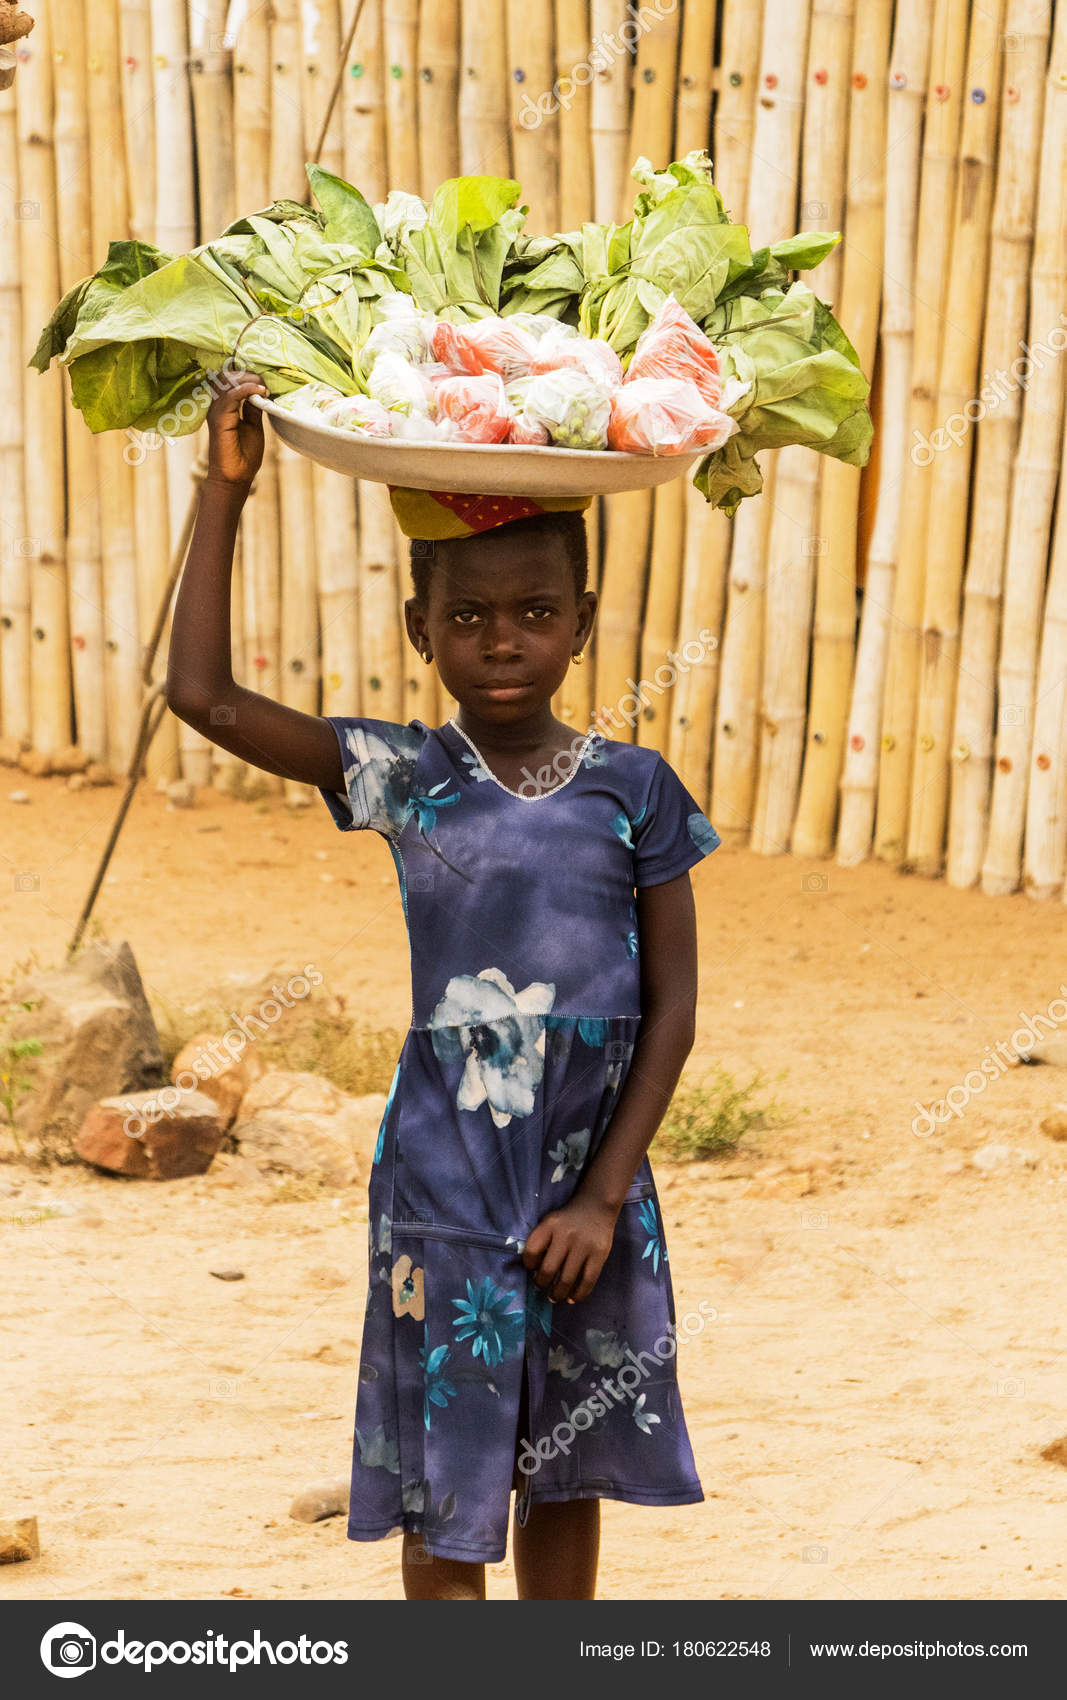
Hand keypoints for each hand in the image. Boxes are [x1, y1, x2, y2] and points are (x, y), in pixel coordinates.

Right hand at [205, 368, 268, 491]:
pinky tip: (260, 391)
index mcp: (223, 407)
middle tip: (265, 381)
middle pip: (226, 377)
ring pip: (227, 382)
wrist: (237, 477)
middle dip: (247, 374)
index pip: (229, 381)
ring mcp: (216, 411)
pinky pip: (231, 395)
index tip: (265, 380)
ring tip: (264, 385)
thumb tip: (260, 392)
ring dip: (248, 379)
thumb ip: (253, 408)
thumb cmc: (244, 455)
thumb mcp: (254, 425)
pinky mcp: (219, 419)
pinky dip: (247, 389)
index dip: (246, 375)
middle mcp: (216, 406)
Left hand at [521, 1193, 618, 1304]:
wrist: (596, 1206)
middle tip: (542, 1288)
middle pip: (548, 1270)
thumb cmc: (567, 1220)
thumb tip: (535, 1275)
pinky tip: (573, 1298)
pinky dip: (579, 1294)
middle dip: (542, 1284)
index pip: (531, 1251)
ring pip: (567, 1280)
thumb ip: (541, 1243)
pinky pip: (587, 1281)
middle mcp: (566, 1235)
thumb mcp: (549, 1222)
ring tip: (554, 1297)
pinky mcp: (599, 1255)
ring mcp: (584, 1246)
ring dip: (558, 1294)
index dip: (529, 1265)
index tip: (532, 1269)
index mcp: (550, 1225)